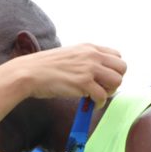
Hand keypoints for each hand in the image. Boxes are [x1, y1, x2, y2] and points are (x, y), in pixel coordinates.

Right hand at [8, 43, 125, 106]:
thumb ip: (84, 60)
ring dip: (109, 92)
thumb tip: (94, 74)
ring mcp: (89, 68)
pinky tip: (90, 104)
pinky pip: (103, 96)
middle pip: (122, 68)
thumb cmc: (44, 67)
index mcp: (89, 48)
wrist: (28, 72)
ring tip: (96, 96)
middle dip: (115, 81)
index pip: (117, 56)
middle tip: (103, 89)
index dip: (113, 70)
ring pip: (117, 81)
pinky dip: (99, 103)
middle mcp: (92, 55)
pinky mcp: (83, 83)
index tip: (103, 79)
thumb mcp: (69, 55)